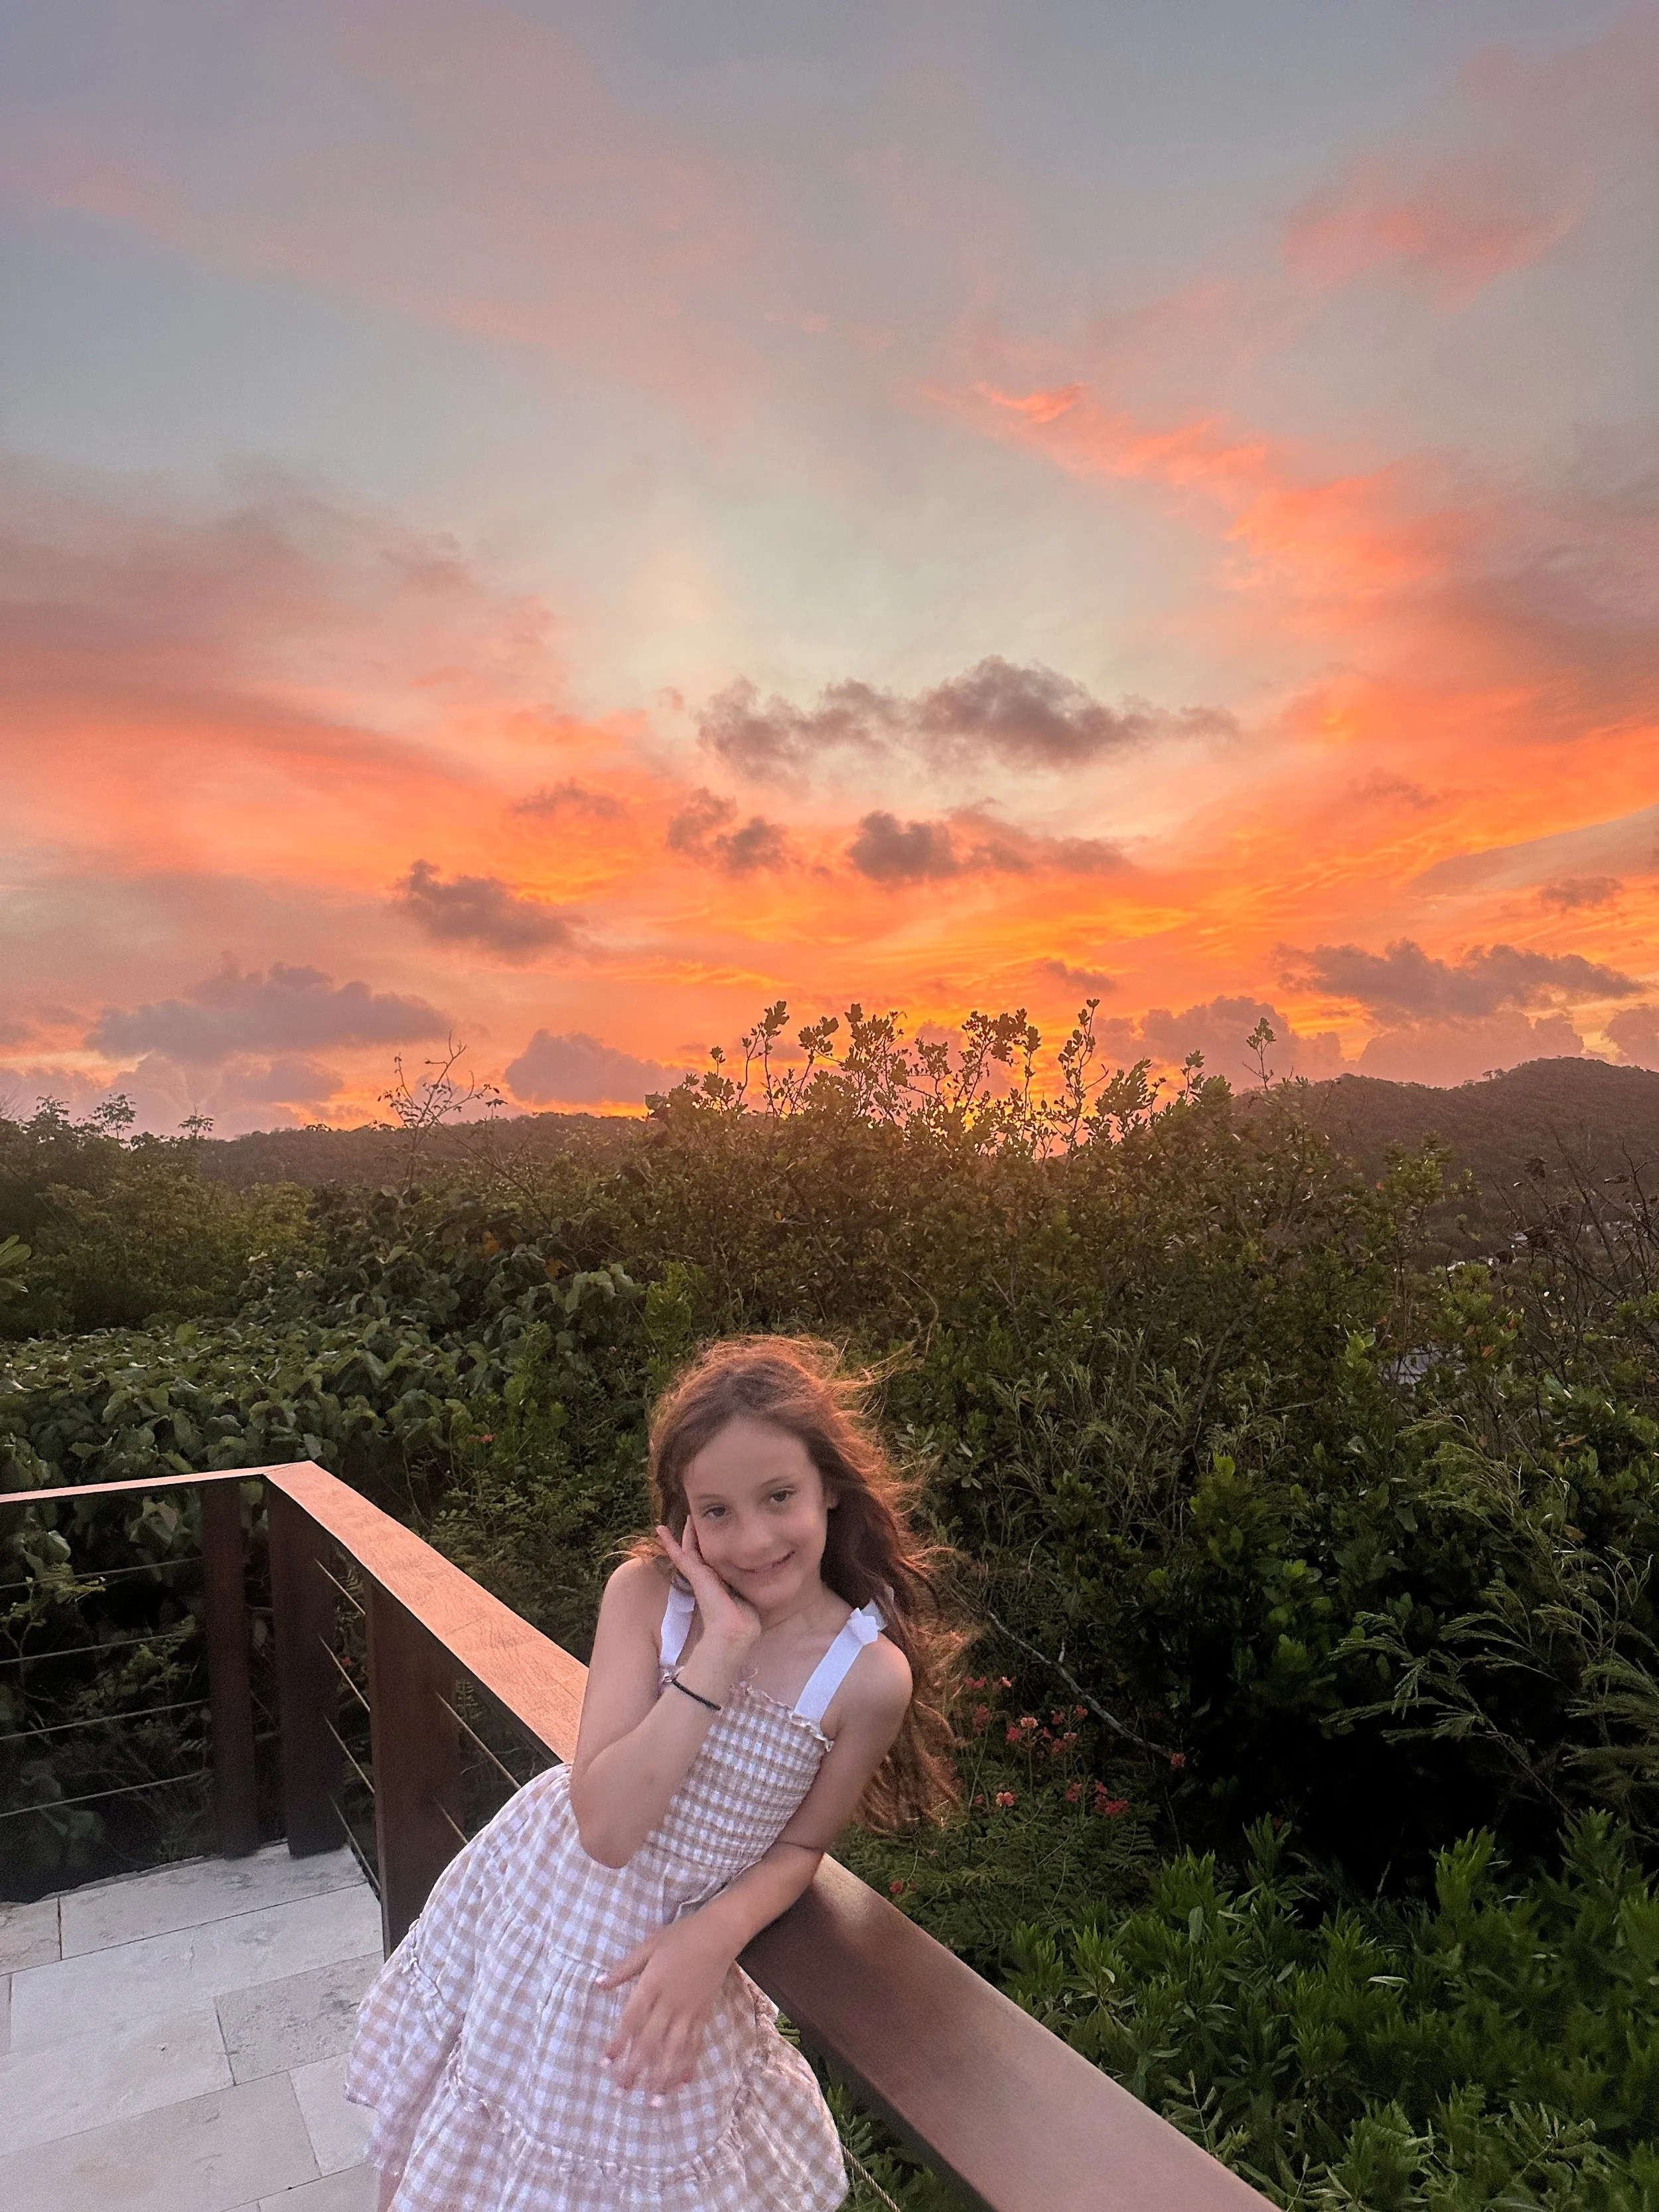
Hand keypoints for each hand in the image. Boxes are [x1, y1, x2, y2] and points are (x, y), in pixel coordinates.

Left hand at [596, 1918, 732, 2093]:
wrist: (719, 1933)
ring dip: (663, 2076)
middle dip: (636, 2068)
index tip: (605, 2063)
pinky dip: (688, 2064)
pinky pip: (695, 2043)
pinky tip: (681, 2083)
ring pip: (674, 2049)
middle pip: (651, 2040)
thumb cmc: (680, 1937)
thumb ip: (624, 1969)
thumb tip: (598, 1985)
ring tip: (653, 2101)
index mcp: (653, 1984)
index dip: (618, 2042)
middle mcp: (670, 2002)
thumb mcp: (648, 1946)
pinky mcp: (703, 2014)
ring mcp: (689, 2011)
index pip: (632, 2019)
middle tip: (622, 2091)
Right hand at [657, 1517, 761, 1659]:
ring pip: (690, 1549)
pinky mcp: (695, 1575)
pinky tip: (660, 1529)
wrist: (735, 1630)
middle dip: (698, 1536)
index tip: (712, 1534)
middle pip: (700, 1551)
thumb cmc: (745, 1618)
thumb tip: (766, 1577)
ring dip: (687, 1533)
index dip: (711, 1547)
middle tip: (696, 1518)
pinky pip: (680, 1554)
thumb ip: (751, 1586)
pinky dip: (670, 1542)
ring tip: (686, 1517)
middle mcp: (708, 1577)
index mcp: (720, 1581)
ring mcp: (699, 1575)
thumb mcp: (749, 1595)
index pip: (713, 1559)